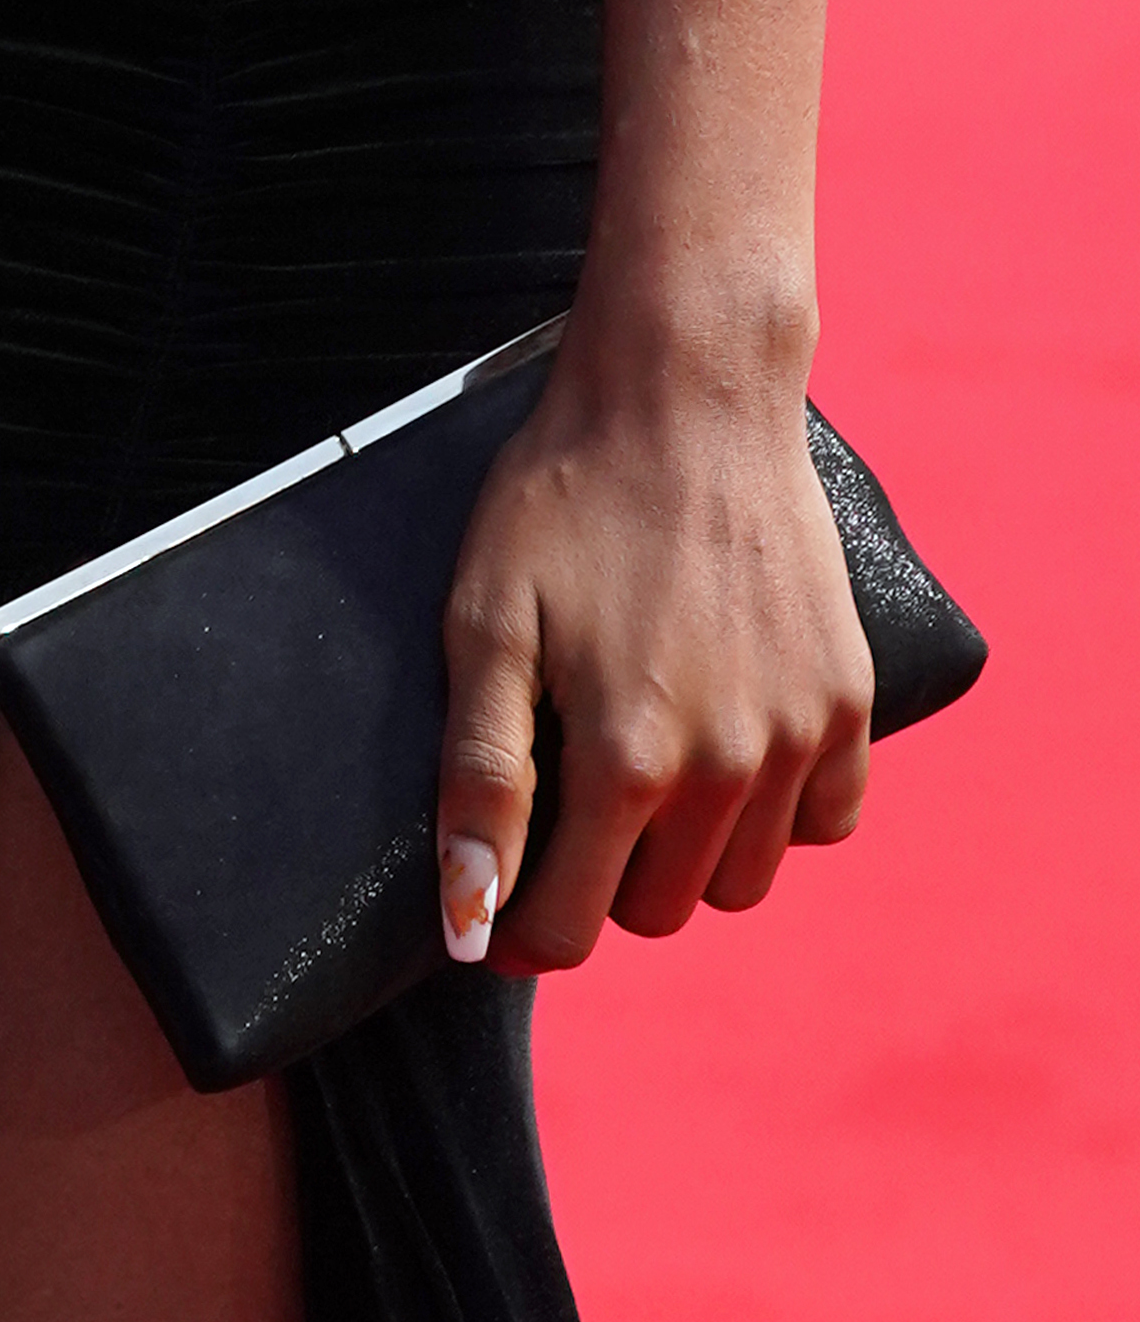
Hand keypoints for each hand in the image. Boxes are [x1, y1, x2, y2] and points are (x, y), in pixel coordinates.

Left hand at [437, 340, 870, 973]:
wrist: (686, 392)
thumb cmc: (565, 497)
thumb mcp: (486, 623)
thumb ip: (481, 779)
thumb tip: (472, 924)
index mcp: (629, 760)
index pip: (572, 928)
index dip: (521, 928)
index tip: (498, 899)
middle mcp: (728, 768)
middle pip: (659, 911)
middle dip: (602, 877)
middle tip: (570, 786)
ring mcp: (801, 736)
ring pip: (741, 878)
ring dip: (688, 850)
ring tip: (643, 755)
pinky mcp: (850, 700)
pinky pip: (824, 820)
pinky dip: (777, 810)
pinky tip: (727, 744)